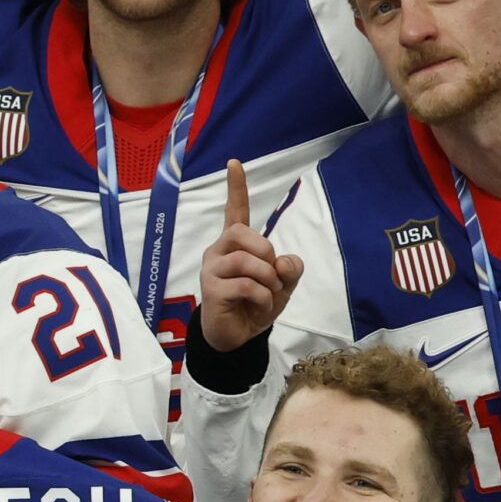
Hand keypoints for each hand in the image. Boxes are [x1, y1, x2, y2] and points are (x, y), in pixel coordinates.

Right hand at [196, 159, 302, 353]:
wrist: (237, 337)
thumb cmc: (254, 306)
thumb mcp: (282, 286)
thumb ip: (290, 270)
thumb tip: (284, 262)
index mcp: (236, 245)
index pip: (235, 210)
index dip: (236, 187)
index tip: (234, 163)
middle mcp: (219, 251)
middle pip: (242, 232)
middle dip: (266, 252)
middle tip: (272, 275)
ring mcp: (212, 269)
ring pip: (246, 261)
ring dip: (267, 279)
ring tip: (268, 293)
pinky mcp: (210, 289)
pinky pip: (246, 285)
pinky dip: (262, 297)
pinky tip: (259, 305)